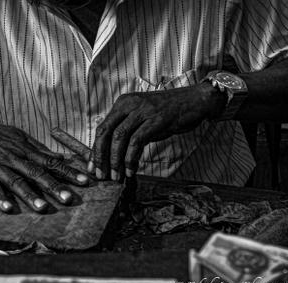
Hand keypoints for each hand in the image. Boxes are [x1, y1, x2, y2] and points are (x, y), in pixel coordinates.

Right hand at [0, 115, 88, 212]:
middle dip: (54, 186)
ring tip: (43, 207)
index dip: (68, 172)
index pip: (50, 161)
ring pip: (16, 181)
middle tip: (69, 198)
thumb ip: (38, 148)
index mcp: (24, 148)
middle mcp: (13, 157)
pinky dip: (0, 198)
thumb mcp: (17, 136)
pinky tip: (8, 208)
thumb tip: (60, 156)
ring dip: (30, 195)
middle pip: (37, 172)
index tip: (84, 181)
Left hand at [88, 82, 225, 180]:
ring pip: (119, 137)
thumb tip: (113, 155)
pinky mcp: (156, 120)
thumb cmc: (168, 112)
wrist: (194, 101)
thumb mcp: (142, 118)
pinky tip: (131, 169)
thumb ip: (128, 131)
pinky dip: (131, 158)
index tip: (93, 167)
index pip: (102, 128)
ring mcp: (143, 111)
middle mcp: (129, 104)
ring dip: (115, 160)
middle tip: (101, 175)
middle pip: (105, 132)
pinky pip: (136, 141)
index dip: (95, 149)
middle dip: (100, 156)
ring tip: (116, 176)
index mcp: (122, 103)